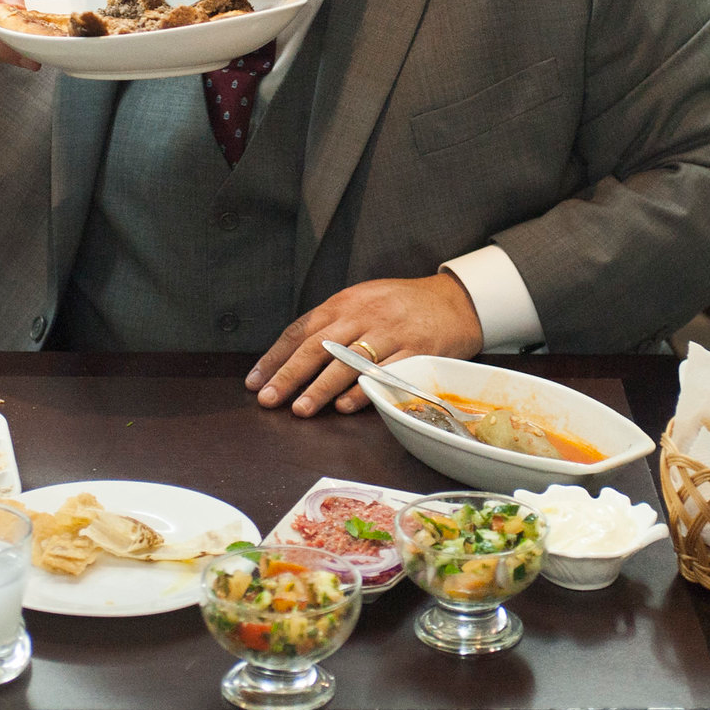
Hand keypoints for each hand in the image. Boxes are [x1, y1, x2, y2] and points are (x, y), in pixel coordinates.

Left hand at [246, 274, 483, 416]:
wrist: (454, 300)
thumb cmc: (400, 305)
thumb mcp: (362, 301)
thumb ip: (331, 324)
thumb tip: (291, 355)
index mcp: (345, 302)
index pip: (301, 330)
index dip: (275, 357)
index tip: (255, 382)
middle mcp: (364, 315)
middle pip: (318, 347)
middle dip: (290, 375)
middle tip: (269, 399)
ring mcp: (390, 333)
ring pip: (348, 362)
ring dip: (321, 388)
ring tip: (301, 409)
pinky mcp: (416, 352)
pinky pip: (385, 373)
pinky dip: (363, 391)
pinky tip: (344, 407)